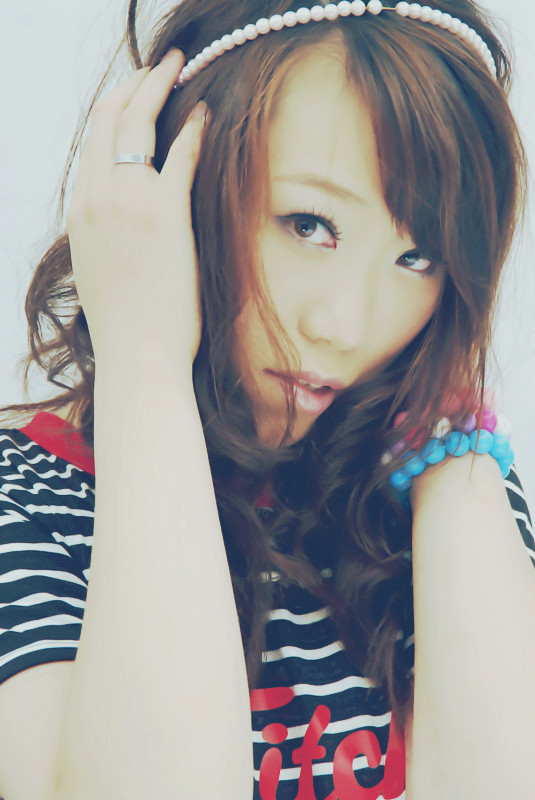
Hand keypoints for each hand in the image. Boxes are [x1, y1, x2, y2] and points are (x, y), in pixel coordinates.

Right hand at [66, 50, 207, 366]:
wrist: (137, 353)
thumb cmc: (127, 322)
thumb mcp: (101, 270)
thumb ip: (107, 235)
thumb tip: (124, 224)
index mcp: (80, 211)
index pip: (92, 142)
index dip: (113, 109)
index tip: (132, 95)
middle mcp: (95, 196)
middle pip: (108, 118)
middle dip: (133, 82)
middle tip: (158, 68)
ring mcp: (127, 201)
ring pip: (137, 122)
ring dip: (158, 87)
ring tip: (178, 71)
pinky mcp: (164, 212)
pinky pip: (179, 154)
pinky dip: (193, 128)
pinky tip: (205, 112)